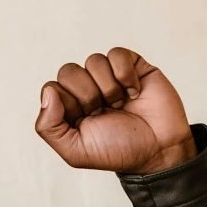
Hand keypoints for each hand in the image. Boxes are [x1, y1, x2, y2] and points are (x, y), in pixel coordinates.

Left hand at [36, 48, 195, 174]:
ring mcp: (108, 75)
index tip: (86, 121)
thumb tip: (48, 92)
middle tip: (104, 113)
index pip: (52, 87)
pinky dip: (125, 75)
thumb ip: (49, 127)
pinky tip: (134, 93)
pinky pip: (117, 54)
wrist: (158, 150)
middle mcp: (86, 88)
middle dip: (87, 96)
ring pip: (93, 61)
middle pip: (68, 71)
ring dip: (109, 88)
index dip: (69, 104)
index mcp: (68, 107)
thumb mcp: (75, 151)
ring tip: (121, 105)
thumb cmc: (118, 151)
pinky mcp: (131, 65)